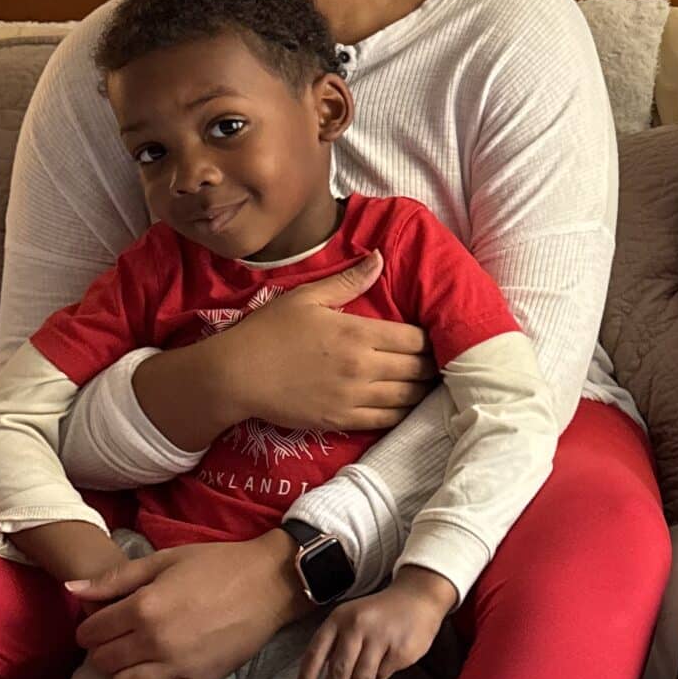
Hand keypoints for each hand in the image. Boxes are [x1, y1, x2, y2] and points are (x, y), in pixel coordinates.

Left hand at [70, 532, 306, 678]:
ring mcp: (178, 666)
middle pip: (102, 662)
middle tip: (117, 639)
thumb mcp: (164, 560)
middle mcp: (156, 641)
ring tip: (133, 659)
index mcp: (145, 607)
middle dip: (102, 651)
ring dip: (120, 675)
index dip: (89, 628)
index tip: (102, 623)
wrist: (269, 584)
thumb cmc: (216, 565)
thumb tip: (70, 589)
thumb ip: (115, 578)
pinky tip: (151, 677)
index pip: (90, 633)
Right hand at [214, 251, 435, 432]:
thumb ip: (349, 280)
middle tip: (441, 362)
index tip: (435, 337)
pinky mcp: (341, 421)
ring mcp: (353, 397)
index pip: (415, 339)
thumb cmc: (269, 331)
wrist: (236, 375)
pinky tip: (408, 406)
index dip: (431, 339)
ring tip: (431, 384)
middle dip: (433, 365)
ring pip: (407, 398)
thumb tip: (380, 257)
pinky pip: (385, 421)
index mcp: (358, 334)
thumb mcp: (307, 297)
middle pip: (418, 369)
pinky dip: (403, 414)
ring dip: (423, 391)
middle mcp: (362, 367)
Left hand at [296, 567, 456, 678]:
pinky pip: (383, 676)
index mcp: (337, 620)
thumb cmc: (377, 615)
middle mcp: (356, 626)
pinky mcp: (400, 649)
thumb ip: (337, 650)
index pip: (314, 654)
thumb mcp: (351, 622)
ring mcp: (380, 637)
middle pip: (339, 672)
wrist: (417, 597)